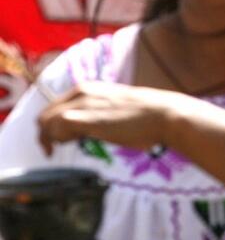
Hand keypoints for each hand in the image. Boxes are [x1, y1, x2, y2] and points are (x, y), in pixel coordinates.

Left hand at [36, 82, 186, 155]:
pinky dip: (54, 139)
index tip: (60, 139)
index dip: (53, 123)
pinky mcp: (82, 118)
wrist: (164, 115)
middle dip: (46, 133)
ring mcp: (81, 104)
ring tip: (58, 150)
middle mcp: (81, 93)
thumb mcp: (119, 110)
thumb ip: (102, 115)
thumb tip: (97, 128)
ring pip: (46, 121)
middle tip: (53, 149)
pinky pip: (55, 127)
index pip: (56, 106)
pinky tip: (67, 146)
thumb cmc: (149, 117)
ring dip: (49, 138)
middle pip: (46, 114)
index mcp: (89, 89)